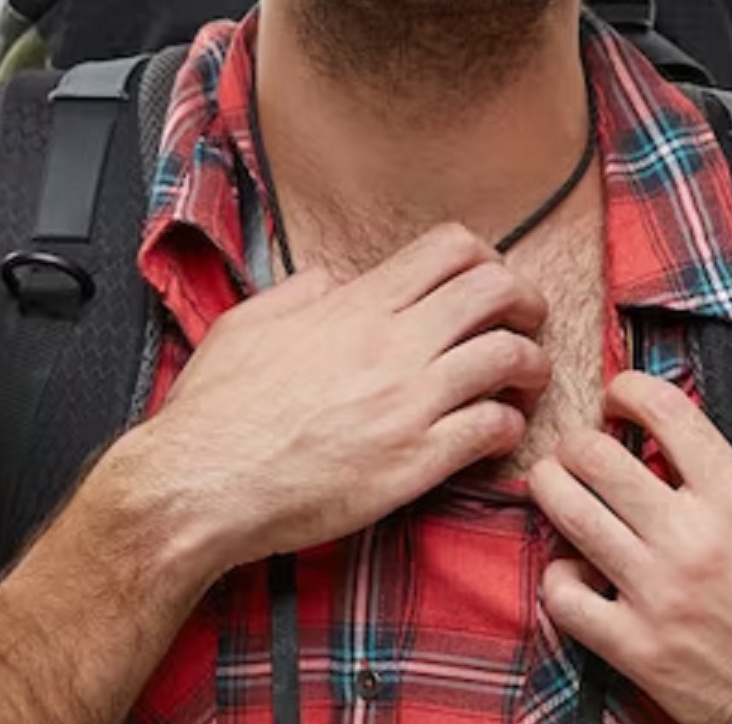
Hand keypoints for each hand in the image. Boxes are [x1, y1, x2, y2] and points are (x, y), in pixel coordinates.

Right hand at [131, 223, 550, 573]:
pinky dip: (510, 428)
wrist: (200, 482)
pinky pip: (493, 429)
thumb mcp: (246, 324)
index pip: (449, 248)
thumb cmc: (214, 410)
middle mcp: (390, 343)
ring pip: (509, 357)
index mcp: (353, 305)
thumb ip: (295, 292)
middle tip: (528, 323)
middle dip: (527, 301)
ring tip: (526, 382)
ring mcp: (407, 402)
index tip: (489, 283)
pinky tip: (498, 433)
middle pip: (495, 290)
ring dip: (532, 366)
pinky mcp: (414, 462)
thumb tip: (328, 279)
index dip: (486, 258)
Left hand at [530, 371, 731, 723]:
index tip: (619, 399)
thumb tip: (663, 448)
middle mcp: (694, 538)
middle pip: (592, 454)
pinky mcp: (635, 648)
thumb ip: (720, 484)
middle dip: (576, 444)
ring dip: (552, 491)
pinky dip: (558, 578)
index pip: (664, 409)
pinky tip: (576, 574)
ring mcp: (658, 593)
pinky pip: (561, 593)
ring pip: (565, 510)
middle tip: (580, 454)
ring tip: (559, 491)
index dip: (627, 389)